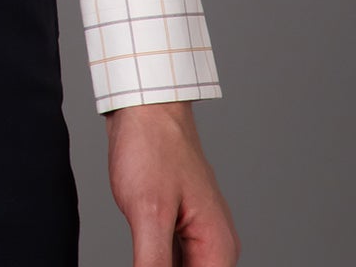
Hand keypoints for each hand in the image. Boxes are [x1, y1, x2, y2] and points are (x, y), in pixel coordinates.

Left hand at [104, 101, 240, 265]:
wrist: (144, 105)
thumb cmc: (153, 147)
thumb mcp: (149, 213)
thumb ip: (153, 265)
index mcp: (218, 248)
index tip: (148, 263)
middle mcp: (214, 245)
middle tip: (141, 254)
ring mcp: (196, 235)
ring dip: (157, 266)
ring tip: (140, 244)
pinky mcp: (177, 225)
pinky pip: (169, 259)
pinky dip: (153, 262)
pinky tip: (138, 253)